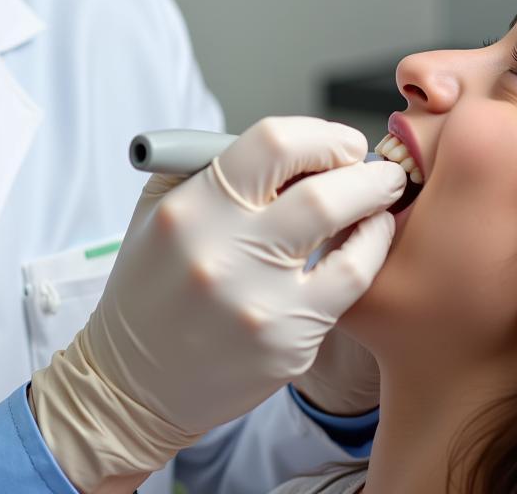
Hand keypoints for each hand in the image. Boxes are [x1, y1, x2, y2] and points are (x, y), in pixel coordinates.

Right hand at [29, 117, 405, 492]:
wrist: (135, 380)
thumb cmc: (153, 283)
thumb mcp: (159, 208)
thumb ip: (211, 164)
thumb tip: (292, 145)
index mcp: (189, 208)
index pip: (273, 143)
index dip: (321, 135)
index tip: (339, 142)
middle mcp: (223, 252)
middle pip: (322, 190)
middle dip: (362, 169)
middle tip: (375, 166)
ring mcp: (259, 303)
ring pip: (346, 236)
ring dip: (375, 205)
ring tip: (382, 196)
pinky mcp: (286, 344)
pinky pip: (350, 283)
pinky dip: (370, 249)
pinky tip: (369, 239)